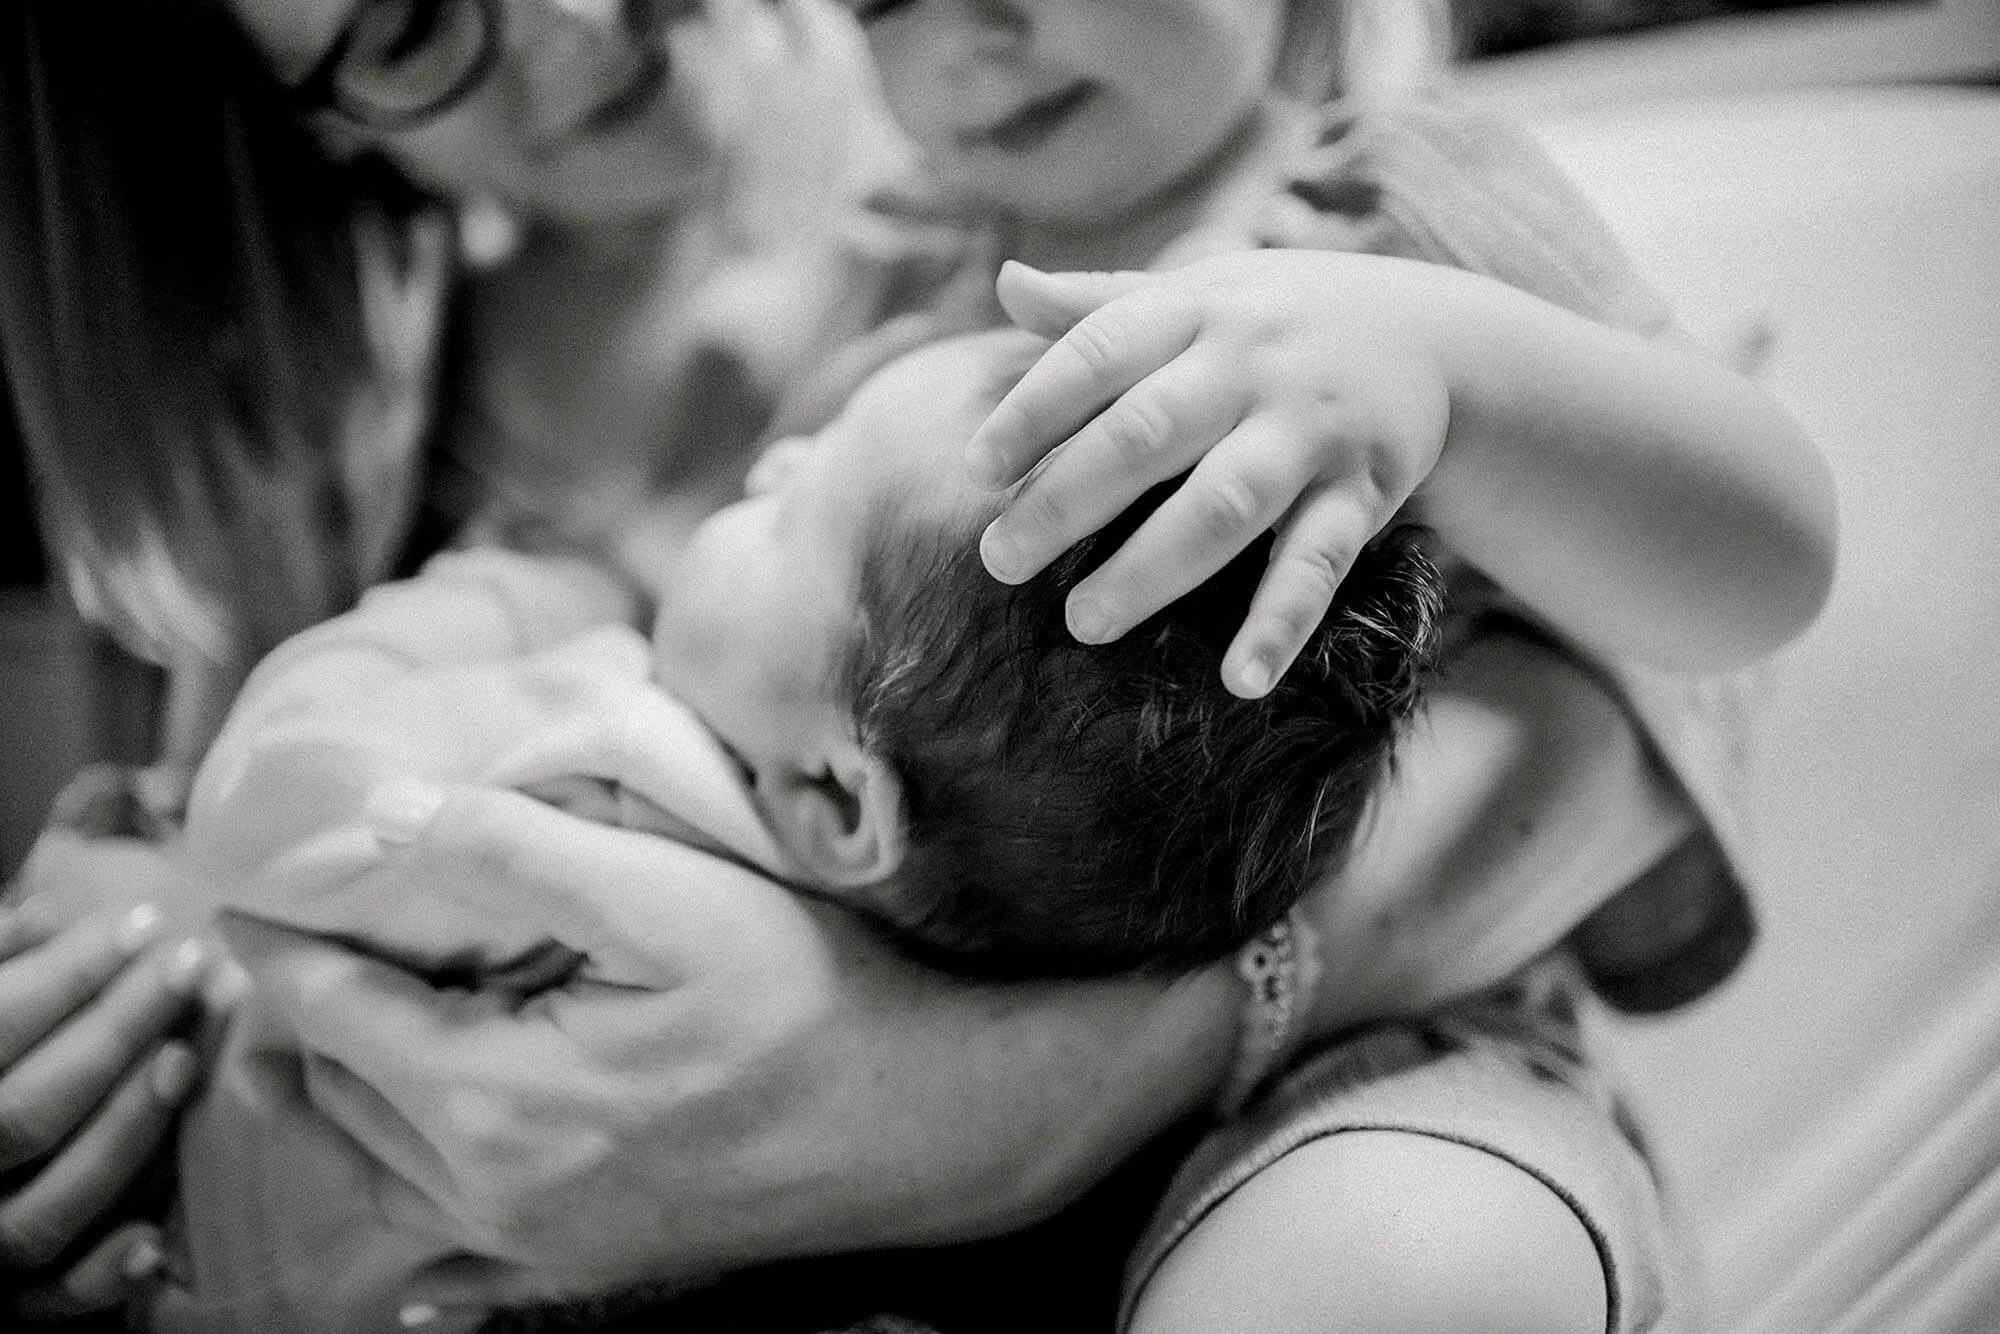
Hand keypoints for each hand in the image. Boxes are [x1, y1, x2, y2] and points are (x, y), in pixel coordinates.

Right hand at [0, 894, 214, 1319]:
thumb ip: (11, 952)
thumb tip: (76, 848)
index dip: (65, 974)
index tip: (146, 921)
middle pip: (23, 1109)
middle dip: (115, 1034)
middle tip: (195, 967)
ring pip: (43, 1208)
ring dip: (122, 1134)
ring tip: (185, 1060)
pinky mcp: (4, 1303)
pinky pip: (49, 1303)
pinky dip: (103, 1273)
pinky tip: (159, 1239)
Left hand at [236, 786, 1234, 1300]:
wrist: (930, 1123)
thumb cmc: (814, 996)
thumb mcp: (675, 896)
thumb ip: (517, 847)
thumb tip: (383, 819)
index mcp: (496, 1101)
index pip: (327, 1012)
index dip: (276, 943)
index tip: (243, 891)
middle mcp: (494, 1193)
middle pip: (334, 1095)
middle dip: (301, 1013)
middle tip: (298, 935)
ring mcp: (536, 1243)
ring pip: (376, 1164)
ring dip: (343, 1084)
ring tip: (344, 1012)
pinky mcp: (579, 1262)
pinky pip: (436, 1223)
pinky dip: (398, 1163)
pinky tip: (415, 1127)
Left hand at [968, 251, 1456, 698]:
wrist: (1435, 334)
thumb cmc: (1280, 321)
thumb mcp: (1202, 293)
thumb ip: (1103, 303)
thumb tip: (1005, 284)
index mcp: (1196, 311)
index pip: (1099, 354)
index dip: (1034, 410)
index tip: (977, 472)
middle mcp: (1252, 365)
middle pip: (1147, 433)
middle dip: (1067, 499)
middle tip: (999, 561)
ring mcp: (1311, 430)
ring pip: (1225, 503)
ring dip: (1152, 567)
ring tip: (1084, 621)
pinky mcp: (1365, 490)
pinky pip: (1320, 563)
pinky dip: (1281, 622)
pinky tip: (1240, 680)